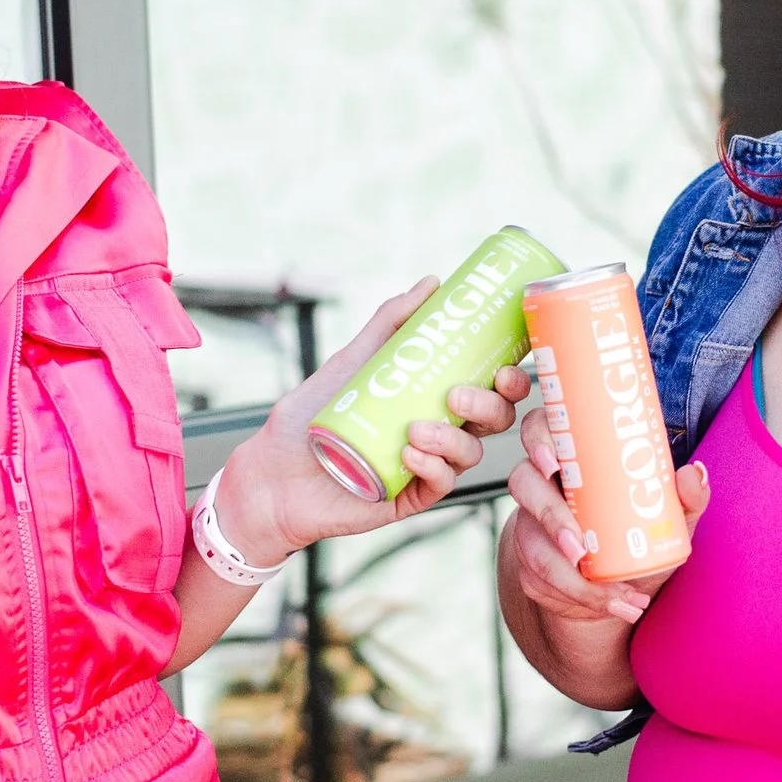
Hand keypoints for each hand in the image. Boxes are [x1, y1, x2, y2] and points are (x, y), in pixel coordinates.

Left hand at [208, 277, 532, 565]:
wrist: (271, 473)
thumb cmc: (310, 418)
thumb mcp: (351, 362)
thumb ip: (389, 323)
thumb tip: (432, 282)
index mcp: (434, 402)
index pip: (490, 391)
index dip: (510, 381)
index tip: (506, 366)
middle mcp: (438, 434)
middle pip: (494, 422)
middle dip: (490, 407)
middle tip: (458, 396)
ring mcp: (426, 468)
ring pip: (470, 454)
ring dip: (453, 439)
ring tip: (417, 428)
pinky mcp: (409, 499)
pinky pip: (441, 485)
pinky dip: (433, 467)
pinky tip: (409, 452)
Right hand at [502, 401, 710, 628]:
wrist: (619, 589)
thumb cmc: (640, 537)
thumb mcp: (668, 519)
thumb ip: (685, 498)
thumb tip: (693, 473)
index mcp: (570, 458)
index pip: (539, 429)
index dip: (537, 439)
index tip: (554, 462)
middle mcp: (542, 487)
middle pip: (523, 483)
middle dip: (550, 517)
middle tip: (580, 547)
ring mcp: (530, 526)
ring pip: (532, 544)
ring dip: (570, 576)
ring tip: (613, 594)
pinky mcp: (528, 565)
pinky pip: (541, 580)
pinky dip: (580, 598)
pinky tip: (614, 605)